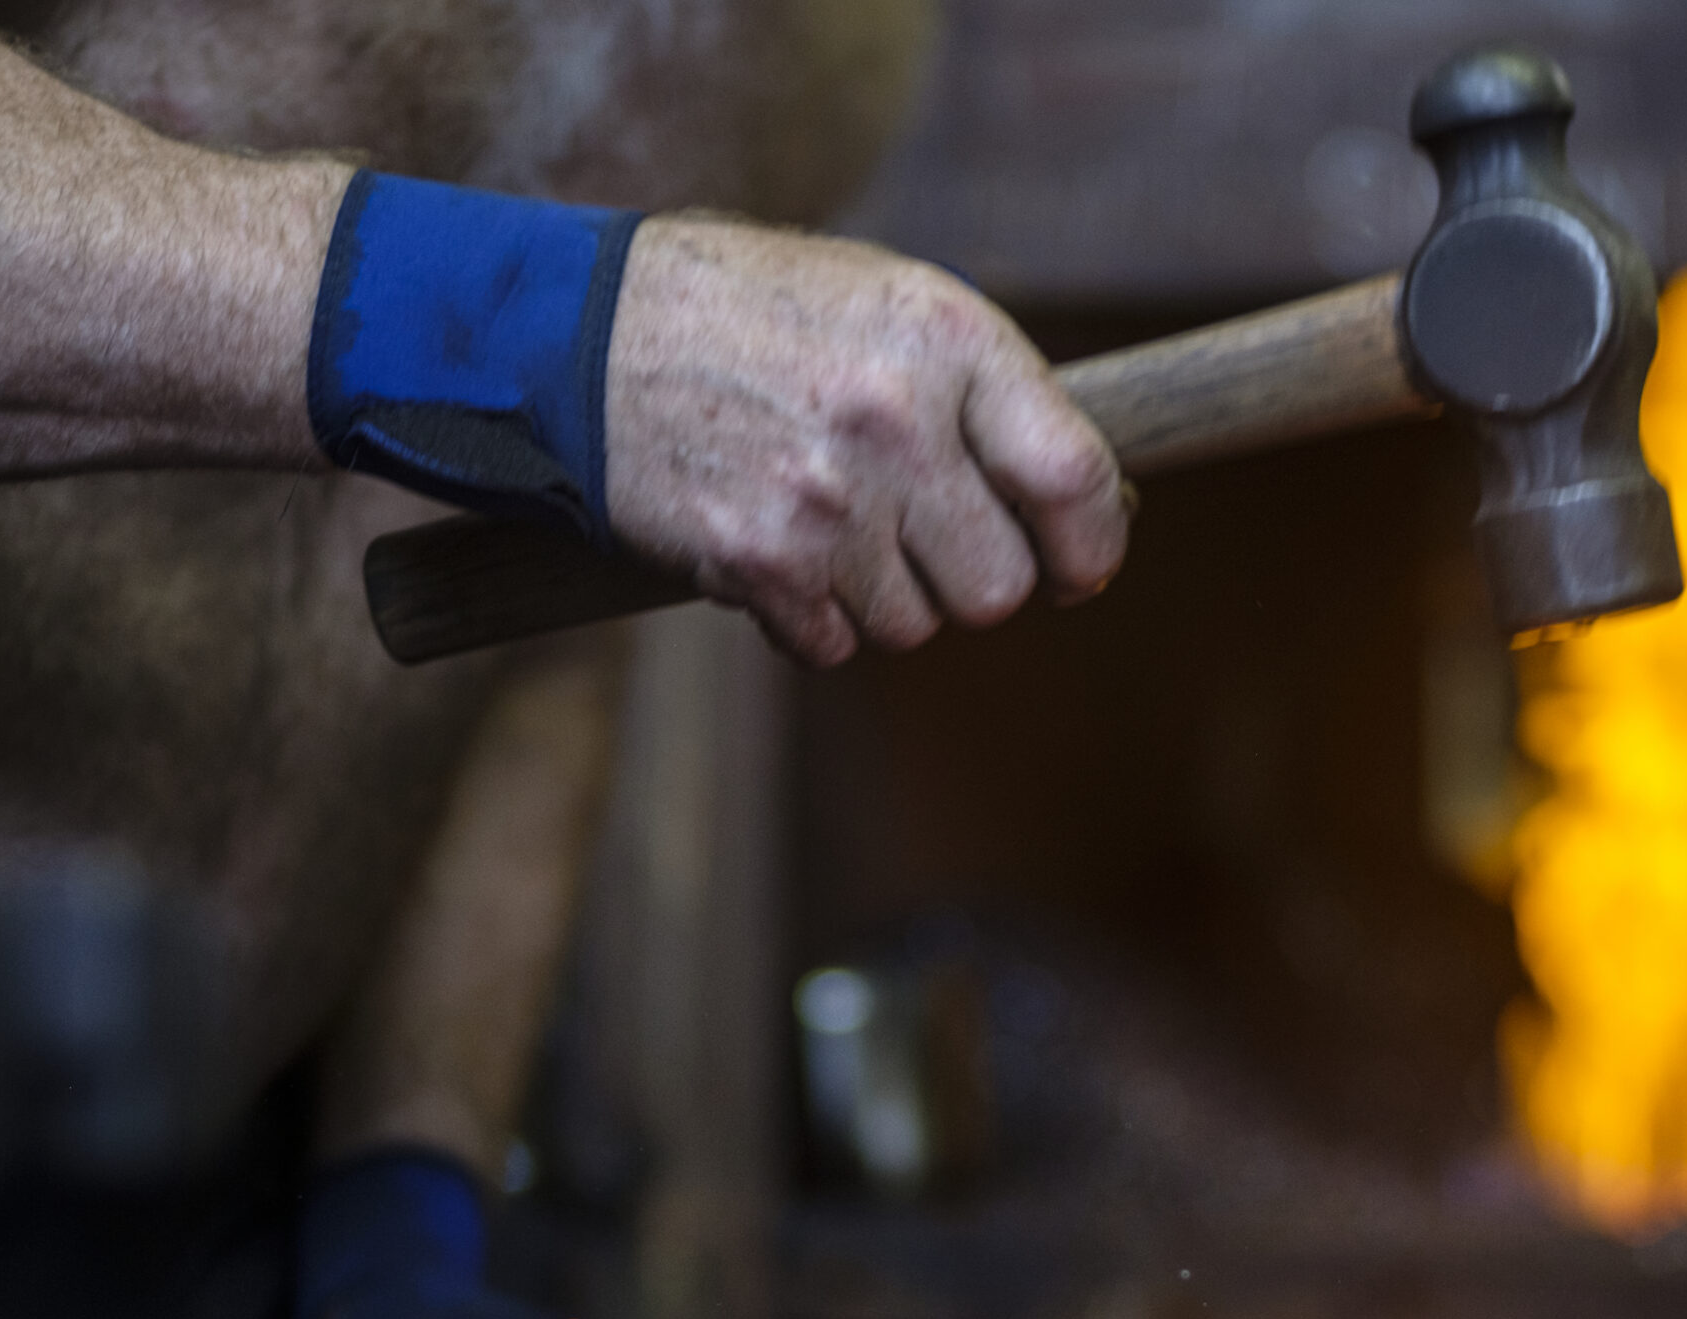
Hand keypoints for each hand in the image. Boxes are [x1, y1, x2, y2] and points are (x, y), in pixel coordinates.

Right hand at [604, 217, 1129, 664]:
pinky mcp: (760, 561)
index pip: (1073, 481)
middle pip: (998, 587)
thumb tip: (1102, 513)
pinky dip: (812, 617)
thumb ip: (993, 399)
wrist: (584, 331)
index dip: (1092, 545)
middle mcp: (895, 420)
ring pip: (916, 626)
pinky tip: (777, 541)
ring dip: (884, 595)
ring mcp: (826, 500)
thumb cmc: (758, 316)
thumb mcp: (891, 305)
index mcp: (947, 341)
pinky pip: (833, 645)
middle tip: (925, 537)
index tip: (1079, 565)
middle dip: (970, 579)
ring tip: (829, 516)